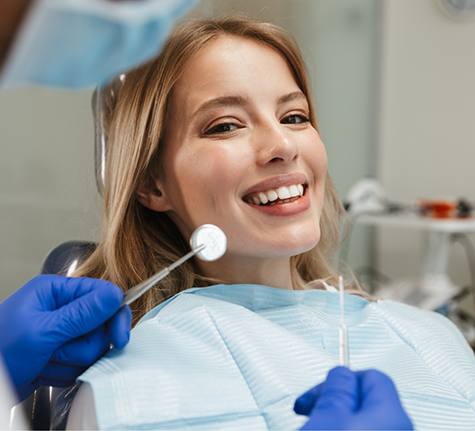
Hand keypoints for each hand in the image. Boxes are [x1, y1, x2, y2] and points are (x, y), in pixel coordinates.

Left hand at [0, 275, 131, 399]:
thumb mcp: (42, 331)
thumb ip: (82, 314)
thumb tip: (115, 295)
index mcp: (56, 291)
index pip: (103, 294)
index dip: (114, 315)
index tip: (119, 336)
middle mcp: (61, 309)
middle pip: (101, 324)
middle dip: (85, 344)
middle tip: (63, 351)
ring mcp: (60, 333)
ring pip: (93, 347)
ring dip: (72, 360)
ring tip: (46, 361)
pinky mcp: (59, 353)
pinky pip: (81, 363)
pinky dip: (65, 371)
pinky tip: (45, 370)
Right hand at [294, 366, 412, 429]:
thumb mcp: (326, 417)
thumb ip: (337, 389)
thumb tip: (342, 373)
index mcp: (392, 415)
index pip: (372, 376)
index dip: (341, 378)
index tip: (319, 391)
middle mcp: (400, 430)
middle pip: (367, 400)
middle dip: (335, 400)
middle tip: (309, 409)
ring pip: (363, 421)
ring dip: (335, 419)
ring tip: (312, 427)